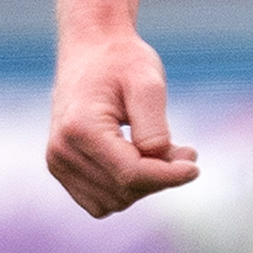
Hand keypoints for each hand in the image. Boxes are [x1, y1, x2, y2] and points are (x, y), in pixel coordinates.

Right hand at [46, 24, 199, 217]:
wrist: (90, 50)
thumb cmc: (122, 62)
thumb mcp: (148, 83)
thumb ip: (155, 126)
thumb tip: (161, 162)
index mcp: (80, 128)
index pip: (131, 174)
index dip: (169, 176)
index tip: (195, 167)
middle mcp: (61, 151)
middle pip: (124, 190)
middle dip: (160, 177)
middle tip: (185, 151)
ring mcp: (57, 163)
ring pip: (113, 201)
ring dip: (145, 185)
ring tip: (164, 152)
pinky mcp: (61, 168)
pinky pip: (99, 201)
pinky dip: (126, 190)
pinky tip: (142, 162)